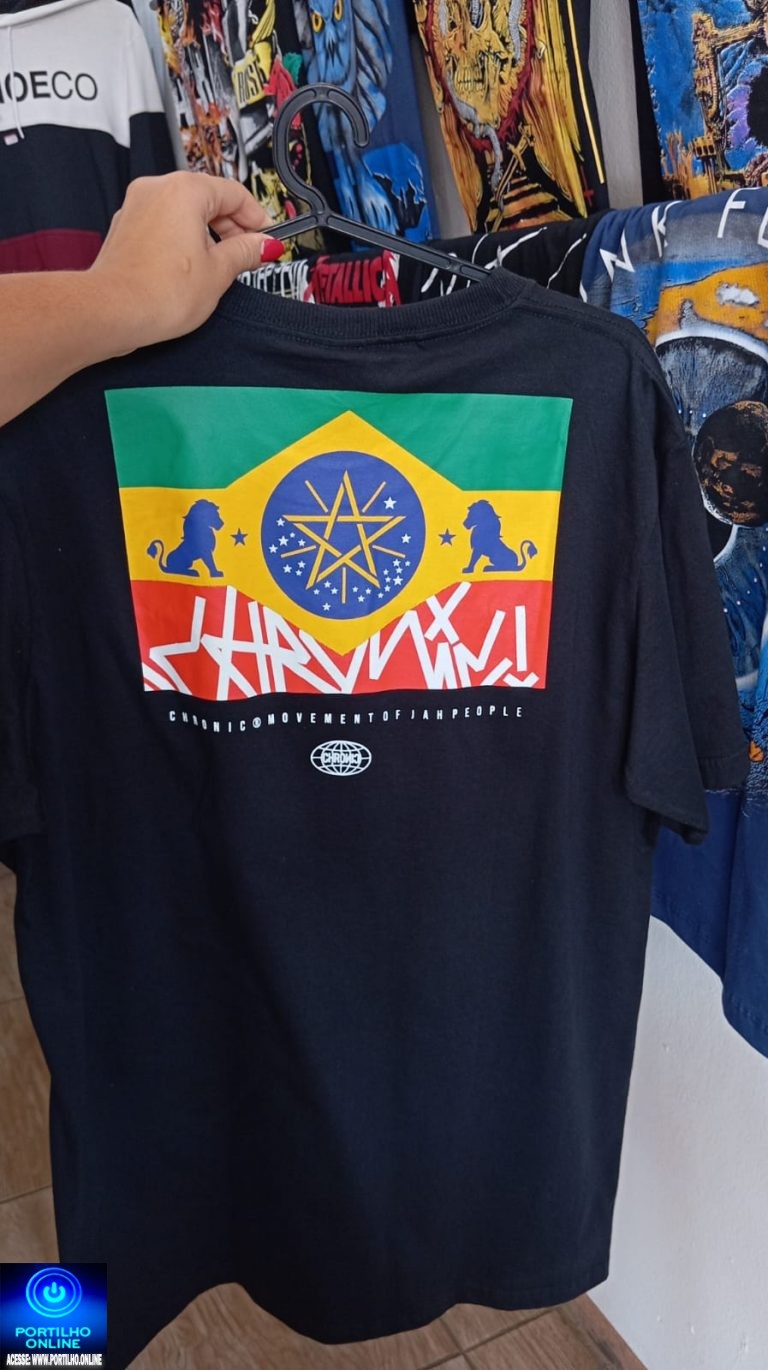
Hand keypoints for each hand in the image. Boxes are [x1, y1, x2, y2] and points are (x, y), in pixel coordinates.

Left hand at [88, 171, 281, 353]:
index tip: (267, 239)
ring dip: (207, 234)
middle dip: (232, 227)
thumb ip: (245, 252)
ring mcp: (137, 206)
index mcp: (185, 190)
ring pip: (184, 211)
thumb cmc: (158, 292)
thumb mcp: (218, 273)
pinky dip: (182, 239)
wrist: (111, 312)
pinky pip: (164, 224)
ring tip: (219, 267)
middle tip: (248, 255)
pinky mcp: (126, 228)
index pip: (234, 193)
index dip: (257, 218)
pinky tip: (191, 268)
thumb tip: (263, 244)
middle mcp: (157, 189)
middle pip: (208, 198)